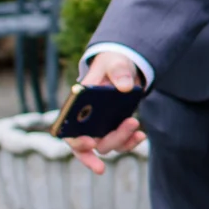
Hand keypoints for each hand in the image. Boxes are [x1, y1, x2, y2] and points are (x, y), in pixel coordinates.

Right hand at [64, 51, 147, 174]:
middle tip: (119, 137)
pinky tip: (141, 135)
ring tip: (134, 122)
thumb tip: (125, 86)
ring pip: (106, 145)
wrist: (124, 69)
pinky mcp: (116, 130)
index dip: (75, 140)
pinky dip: (131, 142)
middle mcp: (84, 122)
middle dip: (103, 145)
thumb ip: (118, 70)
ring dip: (121, 139)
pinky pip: (121, 144)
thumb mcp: (113, 62)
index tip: (89, 142)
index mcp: (75, 106)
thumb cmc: (111, 65)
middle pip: (87, 144)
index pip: (67, 130)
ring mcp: (100, 128)